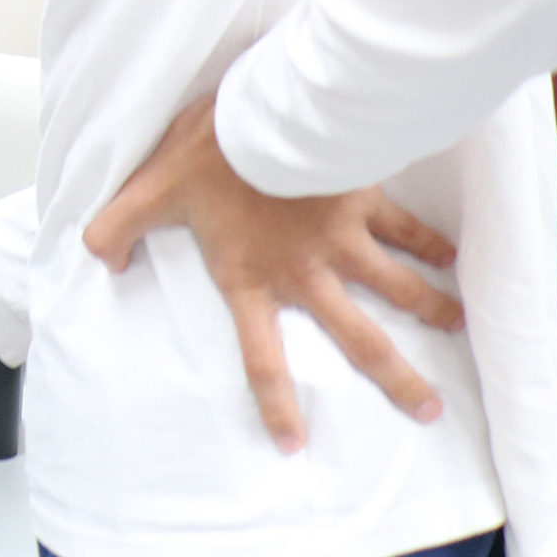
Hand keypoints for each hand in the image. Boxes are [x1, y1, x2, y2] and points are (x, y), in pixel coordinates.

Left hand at [84, 94, 462, 453]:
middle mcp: (303, 271)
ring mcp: (342, 239)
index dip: (277, 404)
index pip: (262, 356)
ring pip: (398, 287)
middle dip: (397, 378)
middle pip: (359, 339)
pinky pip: (406, 230)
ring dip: (431, 309)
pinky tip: (454, 257)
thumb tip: (100, 257)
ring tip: (457, 326)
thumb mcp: (147, 190)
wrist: (262, 113)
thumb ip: (117, 227)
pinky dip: (432, 244)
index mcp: (250, 277)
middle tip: (428, 408)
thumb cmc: (204, 153)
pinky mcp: (365, 203)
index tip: (295, 444)